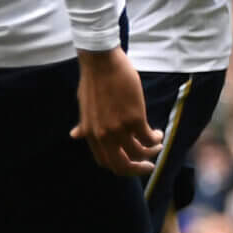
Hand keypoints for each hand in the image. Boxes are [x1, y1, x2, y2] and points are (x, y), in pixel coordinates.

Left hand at [71, 46, 162, 175]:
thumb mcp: (84, 107)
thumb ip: (84, 125)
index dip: (120, 166)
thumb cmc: (93, 82)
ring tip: (157, 144)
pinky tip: (158, 133)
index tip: (130, 163)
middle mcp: (103, 135)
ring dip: (151, 152)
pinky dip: (156, 139)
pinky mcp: (134, 118)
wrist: (101, 63)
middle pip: (122, 165)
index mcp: (90, 133)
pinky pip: (148, 138)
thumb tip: (75, 135)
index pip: (105, 162)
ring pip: (140, 153)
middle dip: (138, 169)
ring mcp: (119, 128)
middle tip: (149, 167)